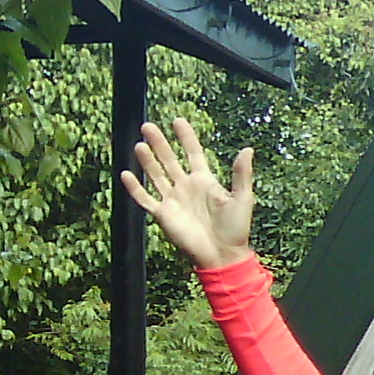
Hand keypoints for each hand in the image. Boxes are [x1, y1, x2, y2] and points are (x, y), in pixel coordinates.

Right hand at [119, 118, 253, 269]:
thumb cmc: (235, 227)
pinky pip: (145, 198)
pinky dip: (134, 188)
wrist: (222, 254)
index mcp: (205, 181)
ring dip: (147, 160)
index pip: (193, 153)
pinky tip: (126, 173)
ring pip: (156, 175)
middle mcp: (186, 187)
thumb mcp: (242, 198)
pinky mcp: (163, 214)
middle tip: (147, 126)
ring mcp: (173, 200)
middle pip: (169, 160)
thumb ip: (241, 174)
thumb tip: (247, 149)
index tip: (177, 120)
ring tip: (139, 144)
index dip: (186, 137)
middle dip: (159, 143)